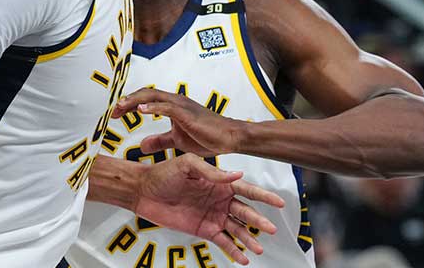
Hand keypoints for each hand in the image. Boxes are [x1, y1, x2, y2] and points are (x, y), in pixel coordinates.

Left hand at [113, 88, 246, 156]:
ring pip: (153, 96)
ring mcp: (181, 105)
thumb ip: (160, 140)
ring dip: (135, 100)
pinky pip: (168, 107)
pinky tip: (141, 109)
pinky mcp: (188, 114)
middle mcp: (174, 101)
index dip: (129, 104)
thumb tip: (141, 145)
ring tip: (121, 106)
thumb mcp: (177, 140)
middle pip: (145, 94)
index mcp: (171, 106)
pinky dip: (153, 106)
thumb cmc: (207, 136)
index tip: (115, 113)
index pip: (145, 99)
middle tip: (113, 110)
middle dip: (127, 100)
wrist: (229, 138)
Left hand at [134, 154, 284, 264]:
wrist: (144, 191)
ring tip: (258, 249)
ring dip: (249, 239)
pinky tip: (244, 258)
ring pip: (237, 229)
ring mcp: (213, 215)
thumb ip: (211, 171)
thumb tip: (237, 174)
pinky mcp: (204, 229)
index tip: (279, 202)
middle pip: (245, 212)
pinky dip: (234, 250)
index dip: (263, 196)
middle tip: (271, 229)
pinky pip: (223, 241)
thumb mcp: (187, 166)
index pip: (246, 189)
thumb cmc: (163, 174)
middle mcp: (220, 199)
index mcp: (219, 182)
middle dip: (259, 221)